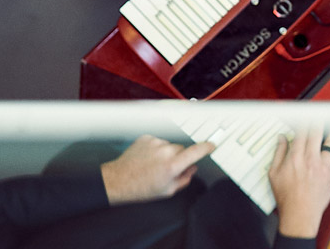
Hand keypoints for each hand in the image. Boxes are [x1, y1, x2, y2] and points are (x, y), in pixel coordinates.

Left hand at [99, 135, 214, 204]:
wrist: (118, 180)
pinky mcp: (146, 138)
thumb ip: (184, 179)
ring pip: (170, 145)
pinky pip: (158, 142)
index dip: (207, 147)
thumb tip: (191, 170)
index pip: (197, 151)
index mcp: (172, 166)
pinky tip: (148, 158)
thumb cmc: (140, 187)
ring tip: (154, 164)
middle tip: (169, 168)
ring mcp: (155, 143)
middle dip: (179, 157)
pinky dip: (156, 149)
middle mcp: (165, 152)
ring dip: (166, 153)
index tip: (211, 145)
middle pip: (182, 149)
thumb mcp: (167, 190)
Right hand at [270, 124, 329, 237]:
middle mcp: (310, 159)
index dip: (303, 120)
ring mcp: (323, 166)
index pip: (301, 132)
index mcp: (295, 157)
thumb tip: (282, 138)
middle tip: (322, 110)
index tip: (305, 113)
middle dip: (319, 119)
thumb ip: (278, 153)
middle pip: (316, 133)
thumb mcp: (274, 174)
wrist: (299, 215)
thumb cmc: (286, 197)